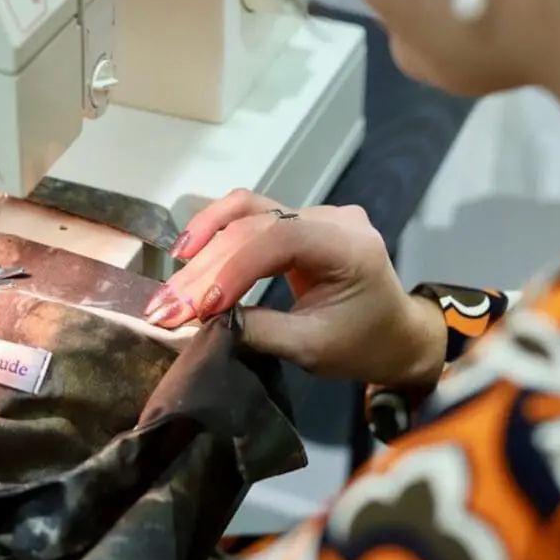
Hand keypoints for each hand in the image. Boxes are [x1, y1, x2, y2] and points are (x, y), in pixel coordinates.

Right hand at [145, 190, 446, 386]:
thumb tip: (200, 324)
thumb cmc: (362, 346)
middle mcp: (332, 219)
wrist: (395, 336)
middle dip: (206, 267)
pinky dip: (218, 232)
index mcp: (350, 247)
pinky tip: (191, 252)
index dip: (232, 269)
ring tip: (174, 270)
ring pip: (248, 210)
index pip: (281, 240)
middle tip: (165, 307)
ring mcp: (315, 215)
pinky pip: (251, 216)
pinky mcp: (298, 222)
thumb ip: (258, 331)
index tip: (197, 307)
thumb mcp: (311, 349)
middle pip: (256, 226)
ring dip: (206, 238)